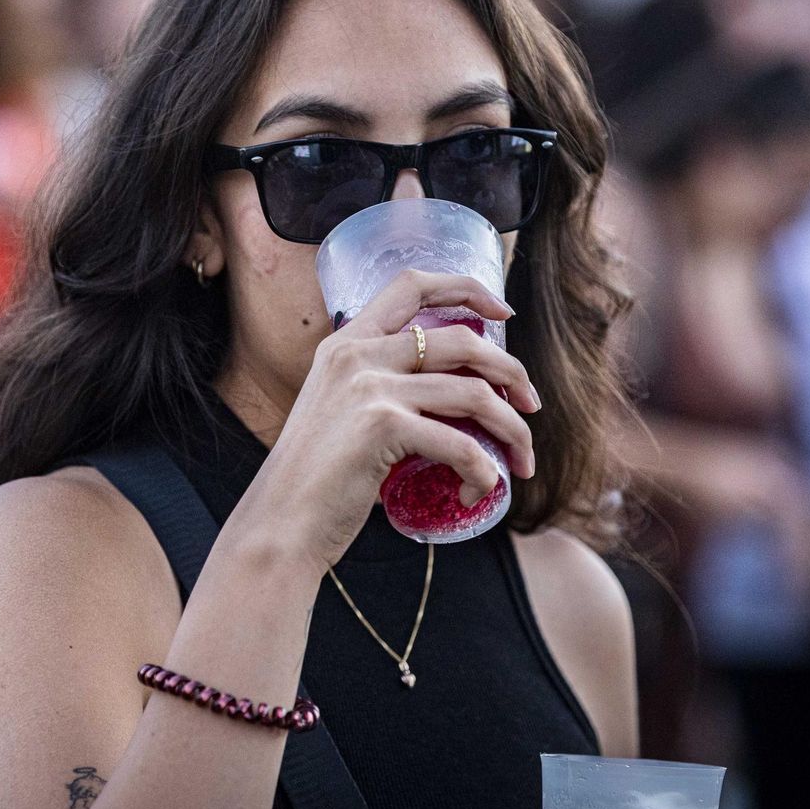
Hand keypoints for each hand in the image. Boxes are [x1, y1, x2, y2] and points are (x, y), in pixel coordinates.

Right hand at [237, 269, 540, 573]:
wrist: (280, 523)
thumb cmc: (315, 480)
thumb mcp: (338, 411)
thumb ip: (377, 390)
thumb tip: (446, 397)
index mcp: (345, 342)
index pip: (412, 285)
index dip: (466, 288)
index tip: (502, 314)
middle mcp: (357, 353)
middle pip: (461, 340)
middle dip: (511, 371)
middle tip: (529, 405)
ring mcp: (370, 387)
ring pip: (473, 393)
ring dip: (512, 429)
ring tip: (522, 459)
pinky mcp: (382, 427)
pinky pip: (460, 444)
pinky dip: (483, 471)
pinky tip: (478, 490)